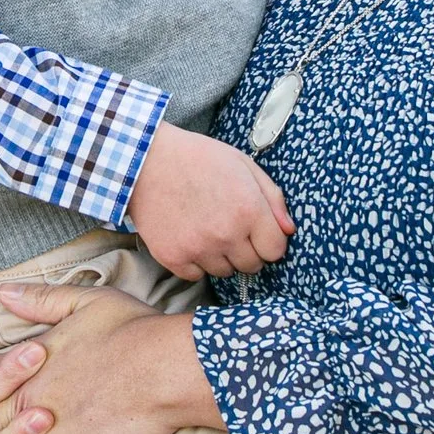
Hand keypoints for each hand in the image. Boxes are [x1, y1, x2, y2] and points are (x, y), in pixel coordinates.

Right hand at [126, 123, 292, 281]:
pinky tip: (187, 235)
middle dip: (246, 250)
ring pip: (224, 272)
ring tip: (205, 227)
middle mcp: (227, 234)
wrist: (145, 160)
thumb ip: (272, 197)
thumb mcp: (242, 164)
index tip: (256, 231)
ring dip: (219, 256)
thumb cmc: (198, 157)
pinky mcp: (174, 258)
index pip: (275, 251)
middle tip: (228, 226)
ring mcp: (199, 248)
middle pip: (251, 266)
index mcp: (249, 209)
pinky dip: (194, 261)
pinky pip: (196, 275)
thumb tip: (289, 230)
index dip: (267, 241)